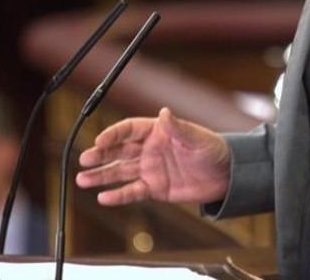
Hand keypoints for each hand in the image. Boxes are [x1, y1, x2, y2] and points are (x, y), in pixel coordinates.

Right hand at [75, 107, 231, 205]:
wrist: (226, 175)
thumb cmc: (214, 149)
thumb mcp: (197, 137)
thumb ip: (178, 128)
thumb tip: (164, 112)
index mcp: (157, 131)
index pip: (129, 130)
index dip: (113, 134)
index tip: (100, 140)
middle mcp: (149, 149)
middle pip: (119, 150)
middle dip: (100, 154)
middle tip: (84, 159)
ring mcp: (150, 169)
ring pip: (120, 171)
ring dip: (101, 175)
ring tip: (82, 179)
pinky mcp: (155, 188)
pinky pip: (132, 191)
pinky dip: (118, 195)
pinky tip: (103, 197)